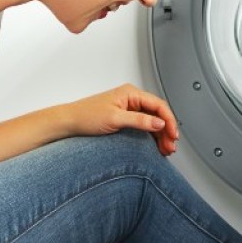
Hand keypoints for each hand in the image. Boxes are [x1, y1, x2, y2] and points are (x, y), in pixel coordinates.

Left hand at [65, 84, 179, 155]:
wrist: (68, 123)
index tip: (173, 134)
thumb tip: (159, 122)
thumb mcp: (115, 119)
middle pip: (158, 114)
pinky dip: (152, 137)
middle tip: (171, 145)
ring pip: (152, 121)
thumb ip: (139, 120)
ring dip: (161, 135)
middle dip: (167, 130)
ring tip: (165, 149)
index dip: (169, 120)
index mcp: (131, 93)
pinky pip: (144, 126)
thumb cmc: (86, 116)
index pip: (158, 105)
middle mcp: (131, 99)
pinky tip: (155, 146)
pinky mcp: (125, 119)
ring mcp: (129, 109)